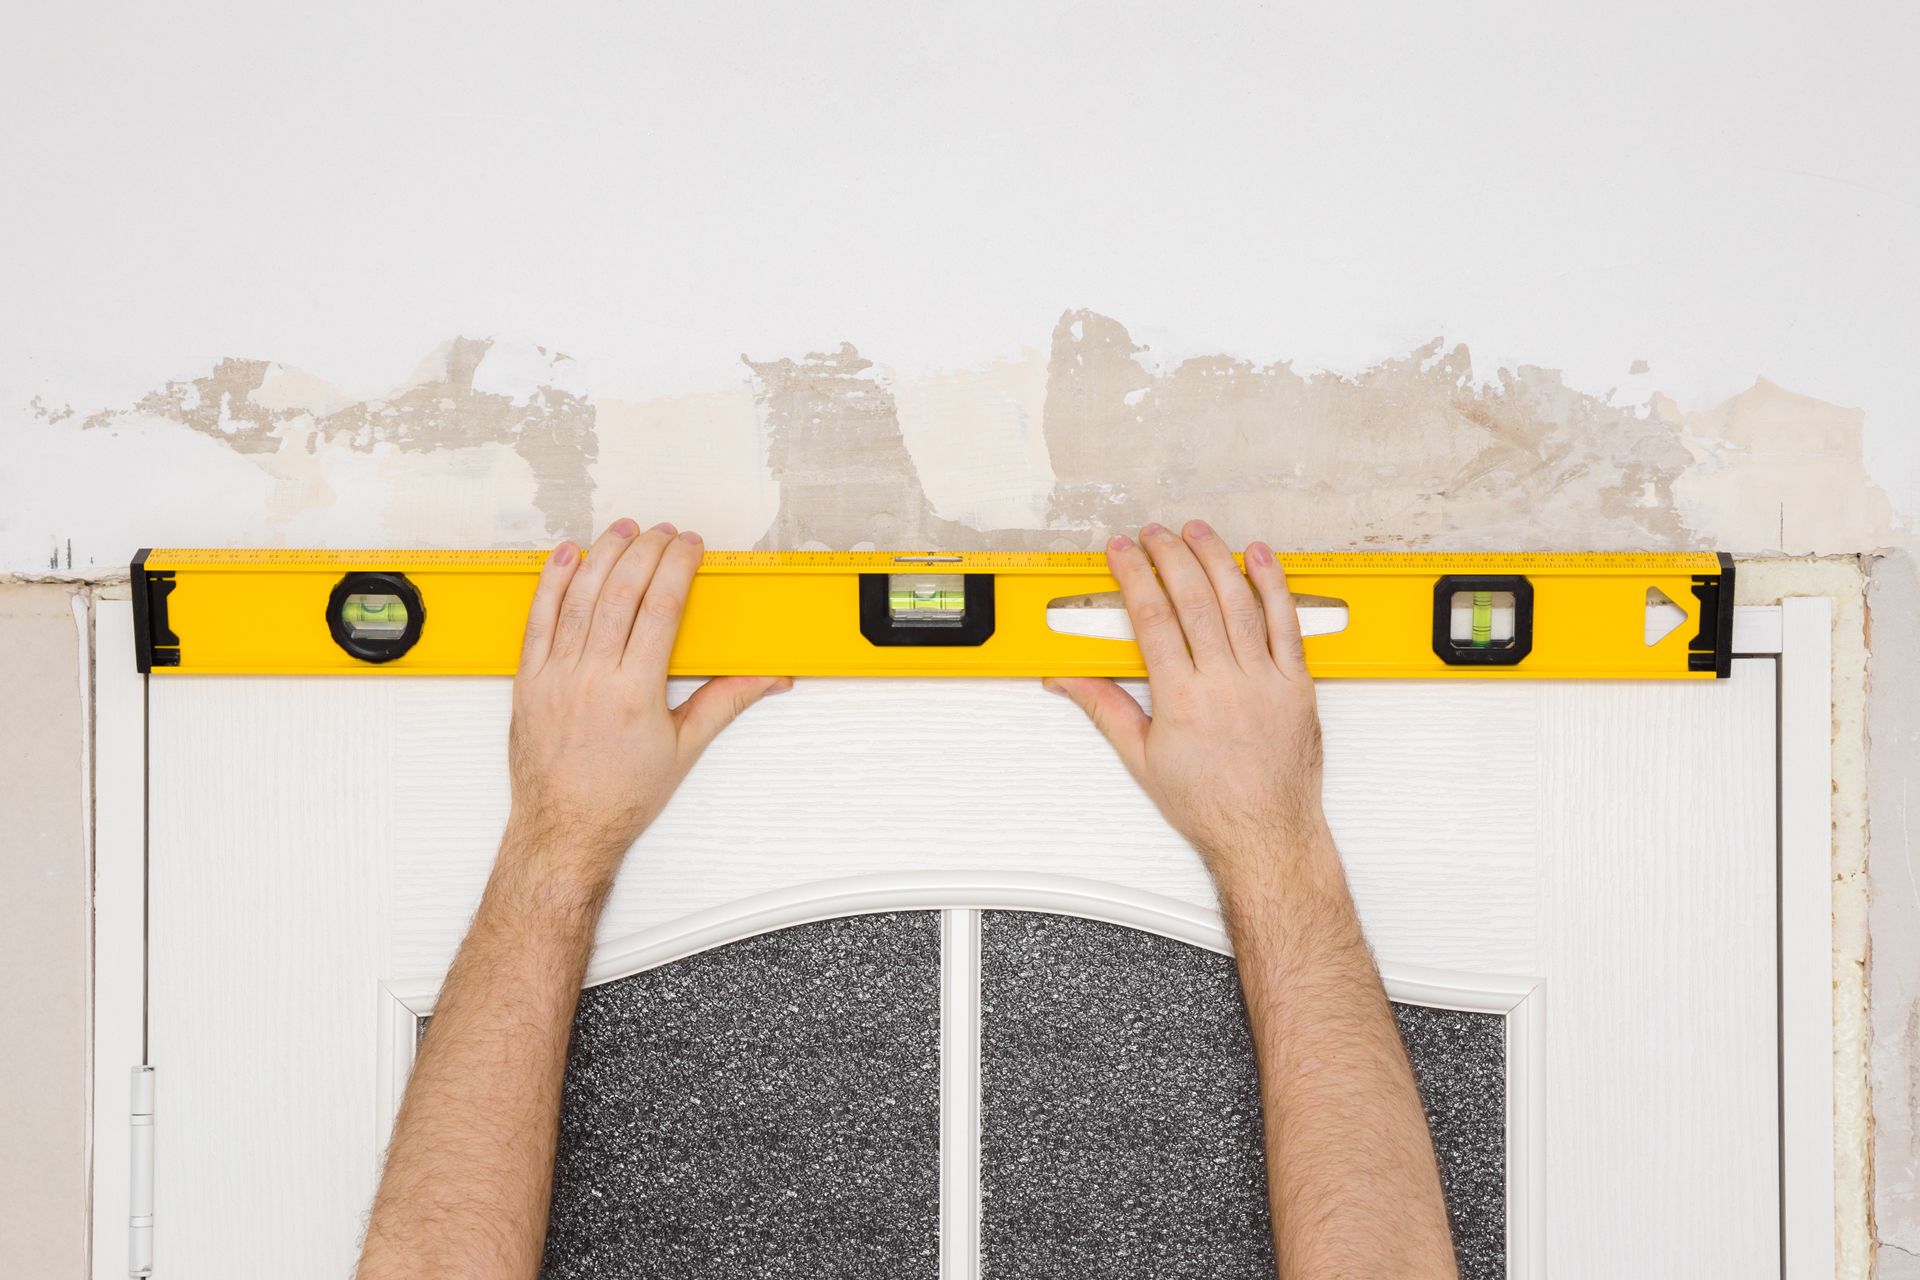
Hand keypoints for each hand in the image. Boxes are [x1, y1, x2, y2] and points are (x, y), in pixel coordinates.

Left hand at [504, 519, 790, 893]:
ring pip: (578, 597)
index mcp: (635, 692)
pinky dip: (551, 582)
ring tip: (622, 531)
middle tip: (662, 532)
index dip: (677, 568)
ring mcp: (555, 676)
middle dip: (645, 552)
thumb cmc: (620, 796)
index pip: (660, 608)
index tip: (689, 547)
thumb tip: (768, 678)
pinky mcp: (528, 680)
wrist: (565, 829)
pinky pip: (537, 619)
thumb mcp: (684, 749)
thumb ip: (726, 702)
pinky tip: (566, 556)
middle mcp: (592, 678)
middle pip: (620, 592)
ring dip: (602, 555)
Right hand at [1046, 521, 1332, 893]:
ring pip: (1239, 601)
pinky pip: (1287, 623)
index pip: (1152, 618)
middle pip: (1194, 599)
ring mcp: (1265, 680)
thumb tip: (1067, 679)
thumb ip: (1104, 708)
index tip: (1121, 552)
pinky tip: (1258, 557)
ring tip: (1197, 532)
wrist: (1265, 833)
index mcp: (1182, 699)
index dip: (1133, 576)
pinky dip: (1273, 584)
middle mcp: (1225, 683)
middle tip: (1153, 533)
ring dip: (1215, 558)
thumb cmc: (1208, 804)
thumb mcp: (1142, 759)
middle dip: (1169, 556)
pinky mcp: (1297, 684)